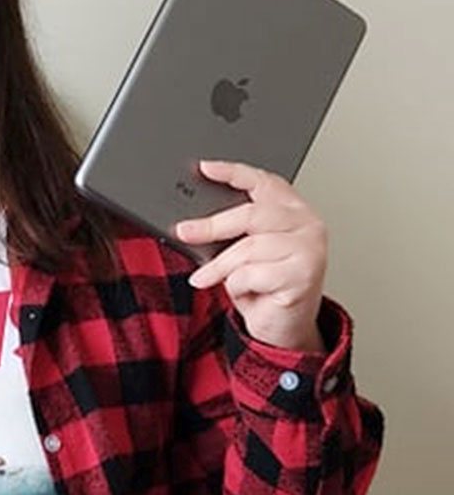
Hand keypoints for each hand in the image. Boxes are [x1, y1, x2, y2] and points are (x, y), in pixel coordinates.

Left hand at [175, 160, 325, 351]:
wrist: (284, 326)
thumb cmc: (263, 285)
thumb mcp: (244, 251)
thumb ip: (232, 230)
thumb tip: (192, 220)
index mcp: (293, 210)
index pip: (264, 181)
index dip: (234, 172)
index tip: (205, 168)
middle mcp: (307, 224)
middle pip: (251, 214)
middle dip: (211, 225)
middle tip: (183, 232)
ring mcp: (310, 248)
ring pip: (248, 248)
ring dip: (219, 267)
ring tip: (205, 278)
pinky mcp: (305, 275)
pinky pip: (252, 274)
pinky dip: (237, 286)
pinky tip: (244, 292)